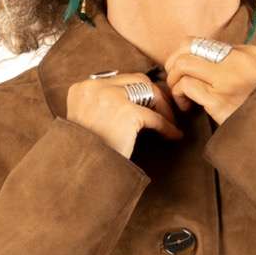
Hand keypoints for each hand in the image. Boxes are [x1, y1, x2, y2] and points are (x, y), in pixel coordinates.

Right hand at [66, 71, 183, 159]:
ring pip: (148, 91)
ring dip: (163, 107)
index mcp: (81, 89)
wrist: (84, 174)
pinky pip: (155, 117)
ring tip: (170, 122)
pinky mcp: (127, 113)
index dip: (138, 91)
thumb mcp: (85, 123)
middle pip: (136, 80)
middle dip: (155, 94)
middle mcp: (94, 88)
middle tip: (166, 111)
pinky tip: (174, 135)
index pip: (118, 80)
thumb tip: (131, 99)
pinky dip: (167, 126)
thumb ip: (100, 106)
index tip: (149, 104)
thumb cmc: (86, 155)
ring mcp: (110, 97)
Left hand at [162, 38, 255, 123]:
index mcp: (246, 52)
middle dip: (173, 62)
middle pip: (188, 46)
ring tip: (181, 95)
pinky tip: (186, 105)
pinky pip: (187, 86)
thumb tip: (208, 61)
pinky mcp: (219, 99)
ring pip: (183, 64)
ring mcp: (227, 79)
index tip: (186, 71)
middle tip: (174, 79)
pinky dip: (180, 95)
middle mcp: (236, 60)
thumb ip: (238, 64)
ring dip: (174, 80)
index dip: (187, 55)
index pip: (203, 42)